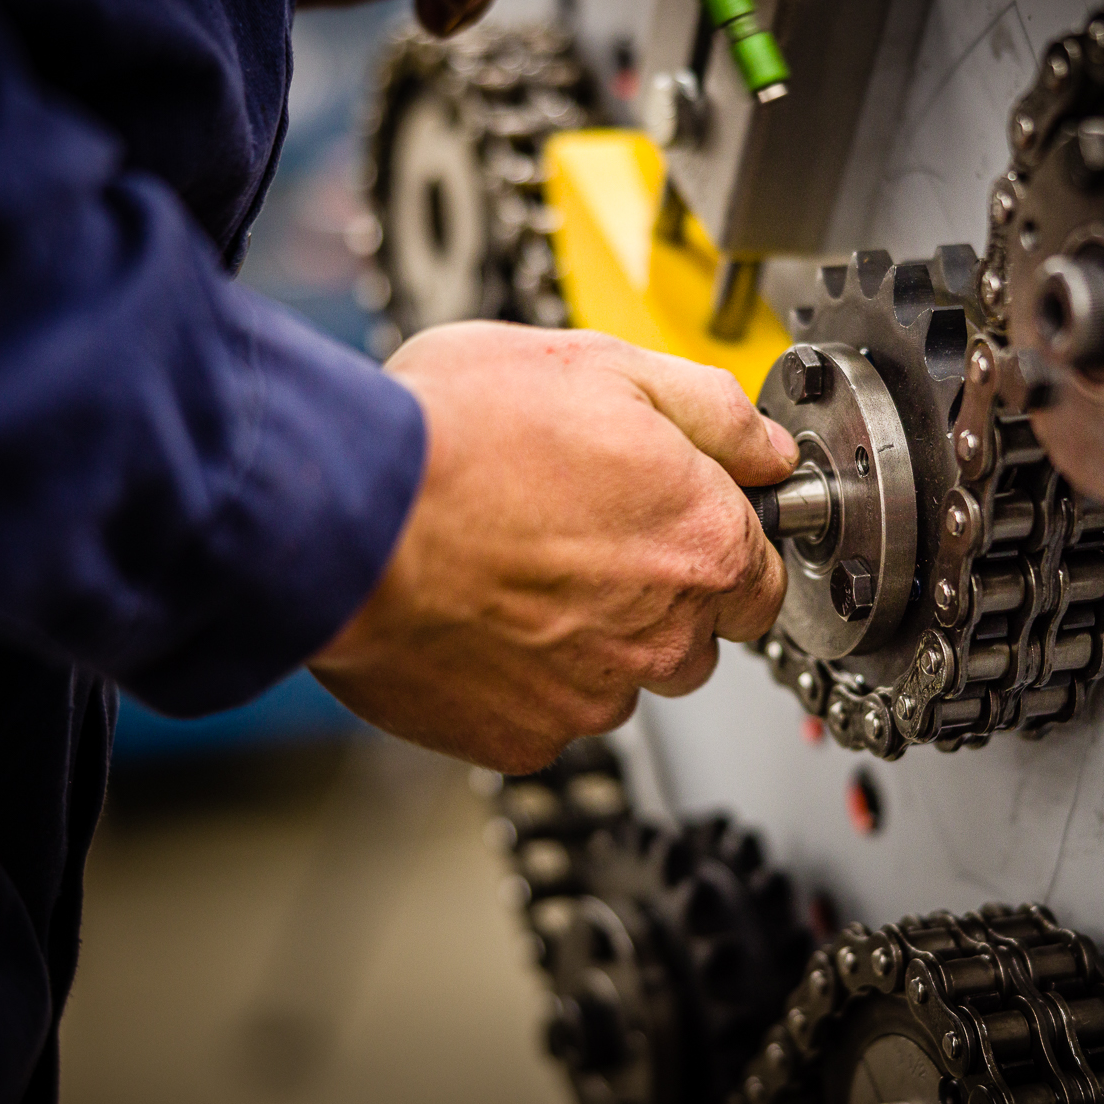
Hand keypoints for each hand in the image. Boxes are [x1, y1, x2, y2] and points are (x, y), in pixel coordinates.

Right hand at [310, 323, 796, 771]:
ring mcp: (590, 696)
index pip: (760, 582)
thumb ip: (710, 410)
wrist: (340, 512)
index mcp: (701, 544)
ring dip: (583, 639)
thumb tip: (763, 445)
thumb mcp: (602, 365)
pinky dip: (515, 678)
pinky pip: (539, 714)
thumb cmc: (457, 436)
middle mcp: (660, 635)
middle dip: (652, 597)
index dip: (717, 548)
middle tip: (578, 537)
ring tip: (513, 571)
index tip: (676, 528)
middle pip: (692, 639)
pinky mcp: (519, 738)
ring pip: (614, 680)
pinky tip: (475, 616)